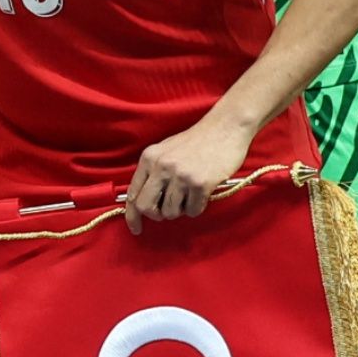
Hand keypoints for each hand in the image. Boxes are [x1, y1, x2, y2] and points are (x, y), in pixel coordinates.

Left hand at [123, 114, 253, 232]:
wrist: (225, 128)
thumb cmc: (197, 141)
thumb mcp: (166, 150)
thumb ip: (153, 172)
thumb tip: (143, 199)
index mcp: (149, 159)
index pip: (132, 194)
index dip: (132, 215)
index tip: (135, 228)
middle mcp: (161, 167)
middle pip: (146, 207)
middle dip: (156, 215)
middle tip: (167, 213)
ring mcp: (180, 175)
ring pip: (171, 212)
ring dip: (181, 210)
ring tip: (189, 196)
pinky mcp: (200, 183)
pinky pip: (193, 210)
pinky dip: (197, 208)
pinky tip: (202, 195)